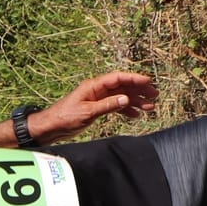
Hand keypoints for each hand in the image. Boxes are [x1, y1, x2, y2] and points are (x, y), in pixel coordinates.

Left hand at [34, 72, 158, 142]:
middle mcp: (97, 90)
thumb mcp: (88, 112)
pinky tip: (136, 115)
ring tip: (150, 107)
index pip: (117, 78)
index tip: (148, 81)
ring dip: (135, 101)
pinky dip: (126, 110)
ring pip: (121, 97)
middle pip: (122, 86)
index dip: (134, 78)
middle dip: (139, 90)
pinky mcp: (97, 108)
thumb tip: (126, 99)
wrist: (51, 127)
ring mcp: (97, 99)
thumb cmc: (65, 117)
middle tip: (155, 95)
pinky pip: (115, 106)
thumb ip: (107, 105)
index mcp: (93, 86)